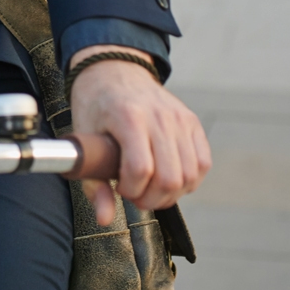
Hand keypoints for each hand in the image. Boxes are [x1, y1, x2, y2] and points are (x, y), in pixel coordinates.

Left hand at [66, 49, 210, 226]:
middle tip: (136, 194)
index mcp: (128, 116)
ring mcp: (180, 118)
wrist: (115, 70)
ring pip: (190, 175)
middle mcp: (159, 116)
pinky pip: (203, 163)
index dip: (130, 190)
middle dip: (151, 199)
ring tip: (151, 188)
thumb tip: (104, 219)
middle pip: (170, 178)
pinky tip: (170, 178)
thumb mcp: (85, 139)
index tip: (120, 188)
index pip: (141, 169)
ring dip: (171, 194)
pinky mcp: (192, 121)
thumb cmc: (97, 105)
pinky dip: (190, 180)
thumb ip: (94, 183)